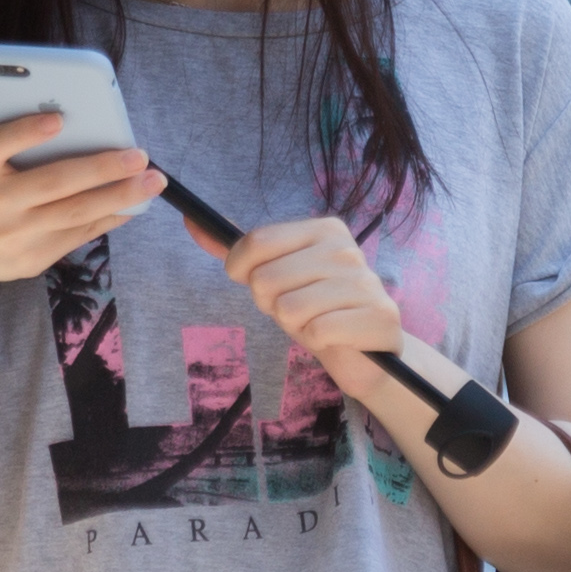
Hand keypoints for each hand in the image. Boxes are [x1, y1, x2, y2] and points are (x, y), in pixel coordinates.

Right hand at [0, 110, 163, 291]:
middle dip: (102, 169)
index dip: (27, 131)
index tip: (60, 118)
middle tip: (140, 156)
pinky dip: (108, 218)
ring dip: (119, 197)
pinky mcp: (30, 260)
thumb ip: (6, 136)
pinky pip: (77, 236)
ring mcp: (11, 237)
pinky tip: (132, 205)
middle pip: (53, 183)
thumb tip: (65, 114)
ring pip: (74, 215)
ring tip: (151, 183)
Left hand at [226, 215, 419, 399]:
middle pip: (266, 279)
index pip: (256, 242)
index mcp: (324, 229)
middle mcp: (347, 250)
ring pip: (289, 308)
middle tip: (297, 309)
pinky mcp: (379, 317)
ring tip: (316, 323)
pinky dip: (317, 341)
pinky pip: (317, 331)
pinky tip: (334, 337)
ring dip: (295, 325)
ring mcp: (366, 282)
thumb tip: (191, 221)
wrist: (363, 350)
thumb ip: (238, 250)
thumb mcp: (275, 274)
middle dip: (271, 304)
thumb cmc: (314, 308)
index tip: (255, 282)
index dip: (240, 270)